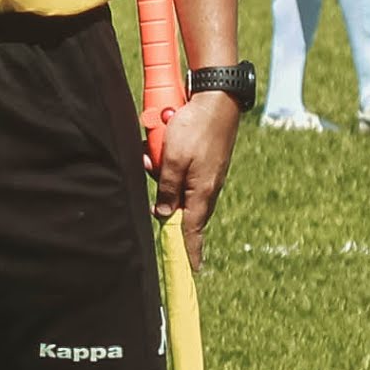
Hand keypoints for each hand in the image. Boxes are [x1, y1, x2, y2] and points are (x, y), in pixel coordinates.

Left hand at [156, 87, 239, 257]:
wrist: (215, 99)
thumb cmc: (195, 129)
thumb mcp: (173, 160)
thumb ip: (167, 189)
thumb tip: (164, 215)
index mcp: (202, 192)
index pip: (192, 230)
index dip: (189, 250)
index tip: (190, 269)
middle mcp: (205, 187)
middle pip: (176, 205)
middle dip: (159, 194)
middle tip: (154, 163)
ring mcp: (203, 174)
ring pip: (172, 183)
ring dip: (159, 167)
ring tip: (157, 145)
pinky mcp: (200, 161)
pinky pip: (175, 167)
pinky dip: (165, 156)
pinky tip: (161, 139)